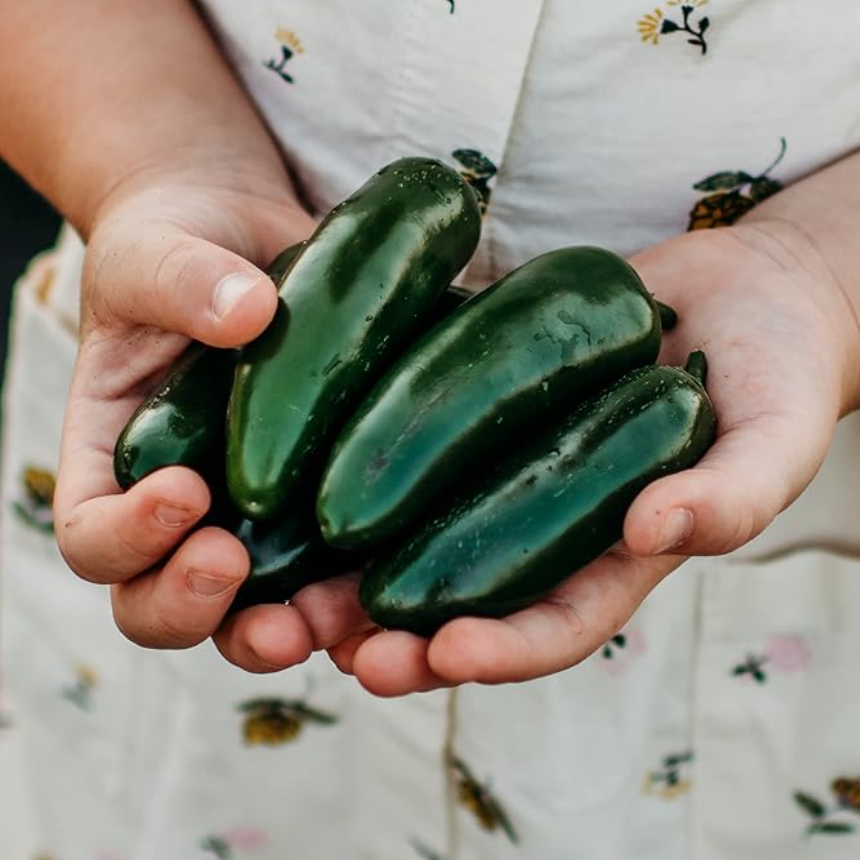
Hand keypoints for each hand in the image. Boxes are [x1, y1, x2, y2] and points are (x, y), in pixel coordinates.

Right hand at [52, 159, 334, 670]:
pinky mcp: (323, 509)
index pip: (93, 535)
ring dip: (282, 630)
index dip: (127, 537)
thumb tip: (246, 312)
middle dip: (192, 607)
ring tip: (320, 618)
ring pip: (251, 613)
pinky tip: (391, 587)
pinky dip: (355, 599)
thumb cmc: (180, 248)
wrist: (244, 244)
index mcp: (114, 462)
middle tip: (231, 568)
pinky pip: (333, 574)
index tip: (183, 491)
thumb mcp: (160, 252)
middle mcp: (179, 509)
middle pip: (159, 605)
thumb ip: (184, 281)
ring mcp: (254, 518)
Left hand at [290, 221, 859, 694]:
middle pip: (462, 596)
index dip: (500, 650)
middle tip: (323, 642)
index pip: (553, 626)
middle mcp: (546, 522)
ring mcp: (506, 464)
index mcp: (615, 556)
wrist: (739, 296)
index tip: (440, 655)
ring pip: (417, 530)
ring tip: (283, 584)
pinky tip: (295, 471)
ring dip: (348, 564)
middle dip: (393, 630)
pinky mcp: (477, 404)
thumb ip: (735, 493)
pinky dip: (355, 464)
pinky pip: (412, 443)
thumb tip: (658, 529)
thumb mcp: (775, 437)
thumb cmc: (775, 372)